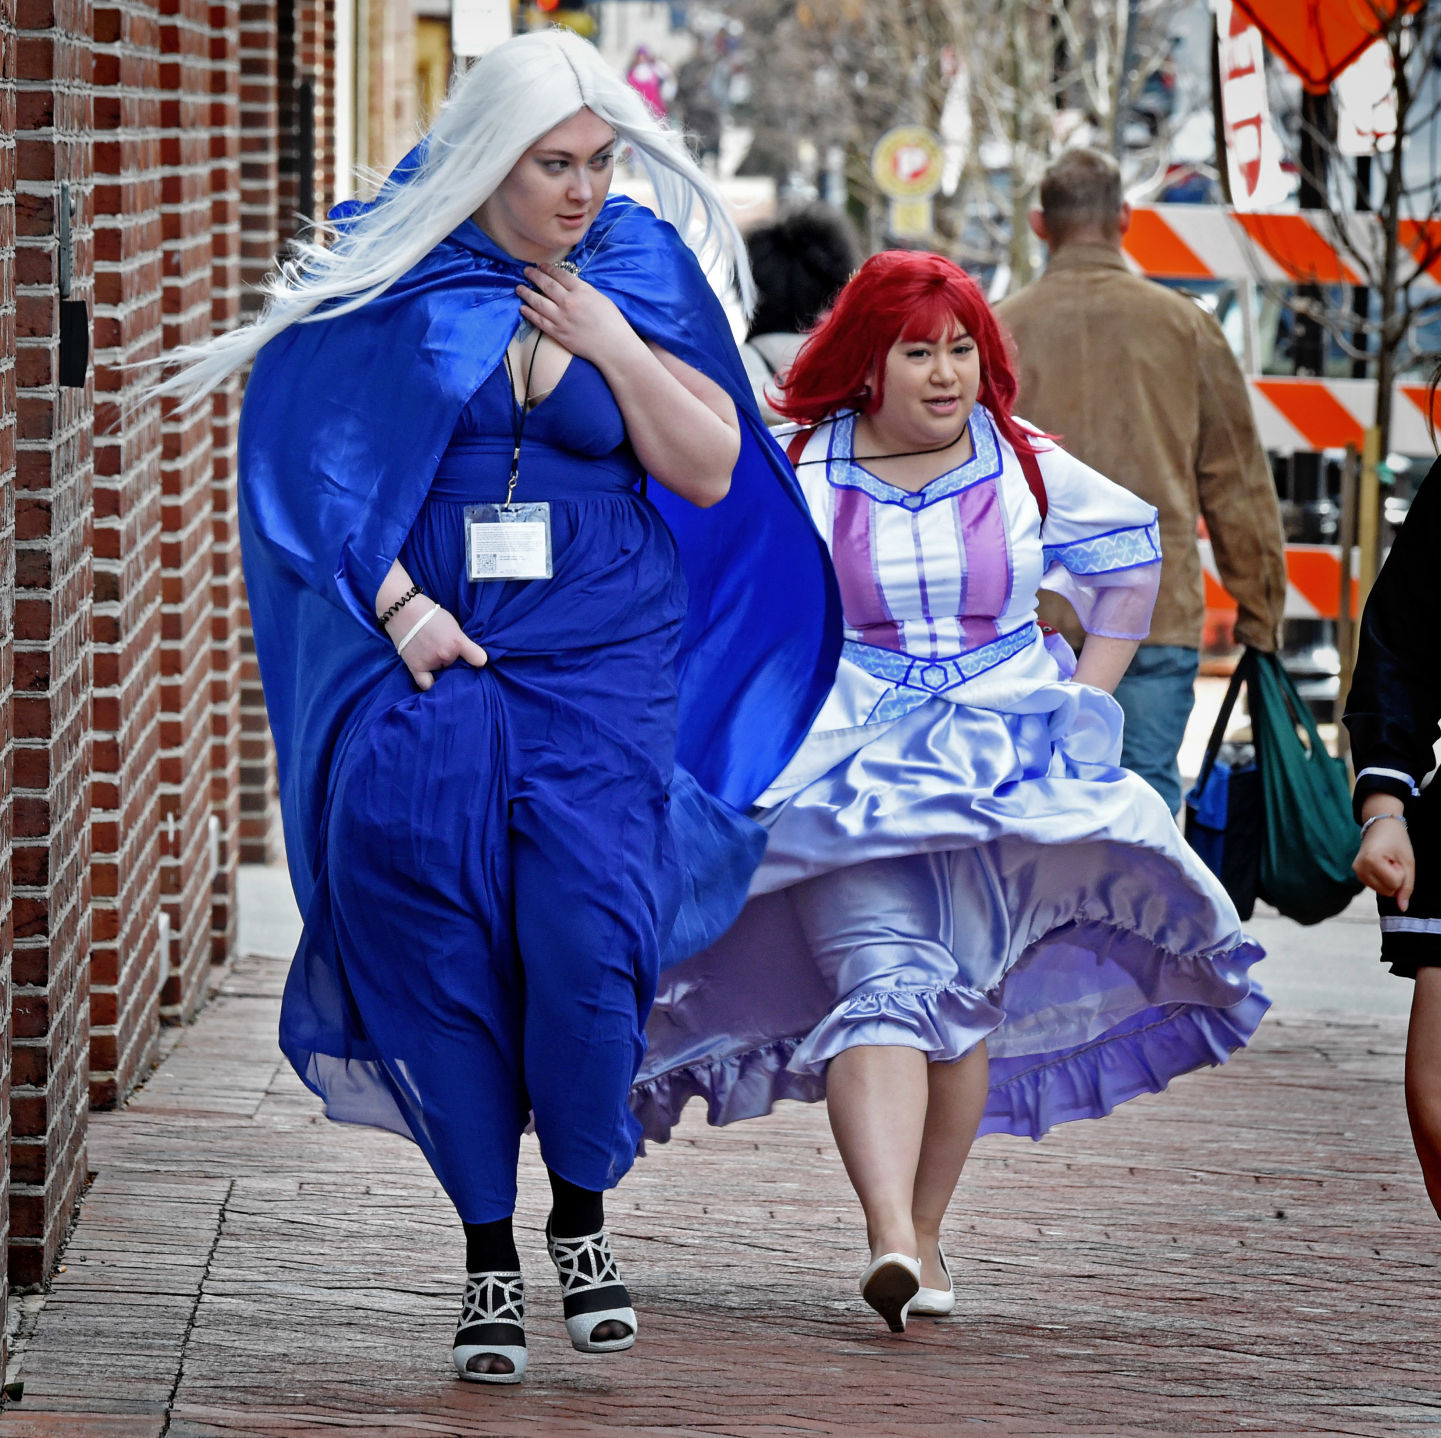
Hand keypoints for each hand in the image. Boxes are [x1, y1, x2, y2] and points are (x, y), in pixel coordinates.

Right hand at [390, 602, 487, 690]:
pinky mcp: (416, 667)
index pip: (478, 659)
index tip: (475, 661)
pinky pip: (426, 684)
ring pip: (442, 672)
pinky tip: (431, 680)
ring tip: (430, 653)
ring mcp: (431, 661)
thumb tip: (478, 659)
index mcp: (458, 642)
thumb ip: (464, 643)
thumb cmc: (430, 614)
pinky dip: (430, 684)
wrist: (404, 610)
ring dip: (439, 668)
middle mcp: (447, 654)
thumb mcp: (454, 625)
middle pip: (456, 666)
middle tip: (442, 650)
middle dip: (452, 661)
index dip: (477, 661)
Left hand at [516, 263, 635, 365]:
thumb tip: (569, 286)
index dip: (548, 269)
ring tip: (519, 288)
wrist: (613, 346)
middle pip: (546, 285)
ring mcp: (561, 318)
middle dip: (534, 276)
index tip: (540, 266)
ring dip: (526, 293)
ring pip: (538, 302)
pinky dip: (529, 313)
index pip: (560, 275)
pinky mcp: (558, 333)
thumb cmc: (612, 322)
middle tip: (526, 271)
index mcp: (581, 290)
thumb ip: (583, 290)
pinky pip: (539, 321)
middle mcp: (569, 302)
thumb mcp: (600, 298)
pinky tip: (522, 308)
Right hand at [1354, 815, 1415, 910]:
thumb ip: (1407, 886)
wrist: (1380, 826)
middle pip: (1387, 890)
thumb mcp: (1408, 862)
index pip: (1395, 883)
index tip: (1397, 859)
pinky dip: (1382, 879)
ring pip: (1381, 891)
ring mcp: (1356, 871)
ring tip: (1386, 862)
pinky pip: (1376, 886)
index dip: (1402, 873)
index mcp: (1371, 860)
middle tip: (1392, 861)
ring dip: (1389, 880)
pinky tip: (1380, 865)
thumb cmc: (1397, 841)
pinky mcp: (1356, 873)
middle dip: (1395, 879)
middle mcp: (1359, 867)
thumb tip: (1402, 907)